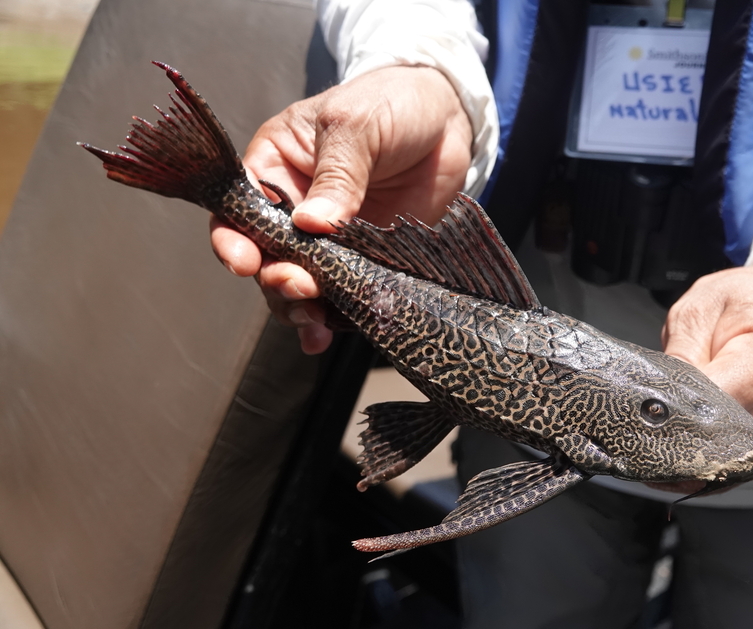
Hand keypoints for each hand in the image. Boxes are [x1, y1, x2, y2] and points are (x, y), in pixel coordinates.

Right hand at [210, 65, 473, 352]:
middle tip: (301, 287)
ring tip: (316, 321)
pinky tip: (333, 332)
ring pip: (300, 285)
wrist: (448, 118)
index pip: (238, 209)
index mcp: (275, 166)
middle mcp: (295, 209)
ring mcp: (331, 240)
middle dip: (277, 280)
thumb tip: (312, 225)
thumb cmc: (390, 103)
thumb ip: (337, 173)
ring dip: (302, 307)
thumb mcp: (356, 125)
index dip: (234, 239)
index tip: (246, 261)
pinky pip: (344, 295)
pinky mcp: (366, 260)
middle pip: (267, 258)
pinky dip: (337, 317)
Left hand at [653, 257, 752, 492]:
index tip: (645, 416)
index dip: (679, 414)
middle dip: (684, 439)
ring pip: (736, 459)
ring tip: (667, 438)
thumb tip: (659, 403)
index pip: (721, 403)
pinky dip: (716, 460)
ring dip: (699, 454)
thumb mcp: (697, 311)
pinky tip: (693, 444)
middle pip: (729, 439)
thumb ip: (681, 357)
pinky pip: (746, 464)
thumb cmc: (738, 304)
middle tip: (643, 437)